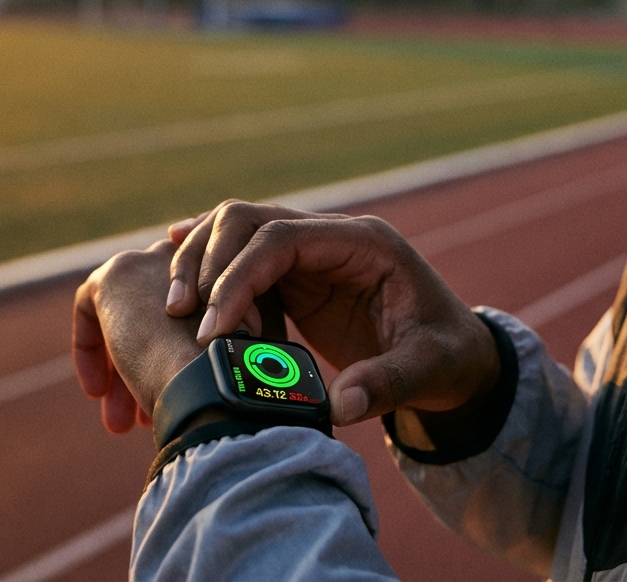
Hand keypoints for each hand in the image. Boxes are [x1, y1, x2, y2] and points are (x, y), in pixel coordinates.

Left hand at [72, 240, 208, 433]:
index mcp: (224, 275)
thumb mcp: (220, 353)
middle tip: (137, 418)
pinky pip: (91, 305)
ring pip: (126, 317)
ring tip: (119, 422)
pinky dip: (90, 347)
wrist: (206, 373)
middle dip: (141, 369)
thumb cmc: (220, 376)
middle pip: (153, 315)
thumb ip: (205, 346)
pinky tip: (98, 390)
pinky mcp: (116, 274)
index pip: (188, 312)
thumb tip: (183, 370)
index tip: (170, 391)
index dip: (173, 355)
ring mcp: (154, 261)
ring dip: (119, 371)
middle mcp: (191, 258)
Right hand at [166, 202, 500, 428]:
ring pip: (238, 233)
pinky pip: (243, 261)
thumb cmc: (446, 356)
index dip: (239, 277)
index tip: (213, 331)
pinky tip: (177, 292)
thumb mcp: (429, 370)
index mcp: (365, 243)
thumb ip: (388, 384)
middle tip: (180, 317)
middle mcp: (334, 236)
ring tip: (172, 313)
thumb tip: (340, 407)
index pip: (283, 237)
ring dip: (200, 263)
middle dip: (208, 261)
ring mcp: (313, 253)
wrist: (454, 354)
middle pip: (250, 219)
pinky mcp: (299, 278)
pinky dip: (209, 273)